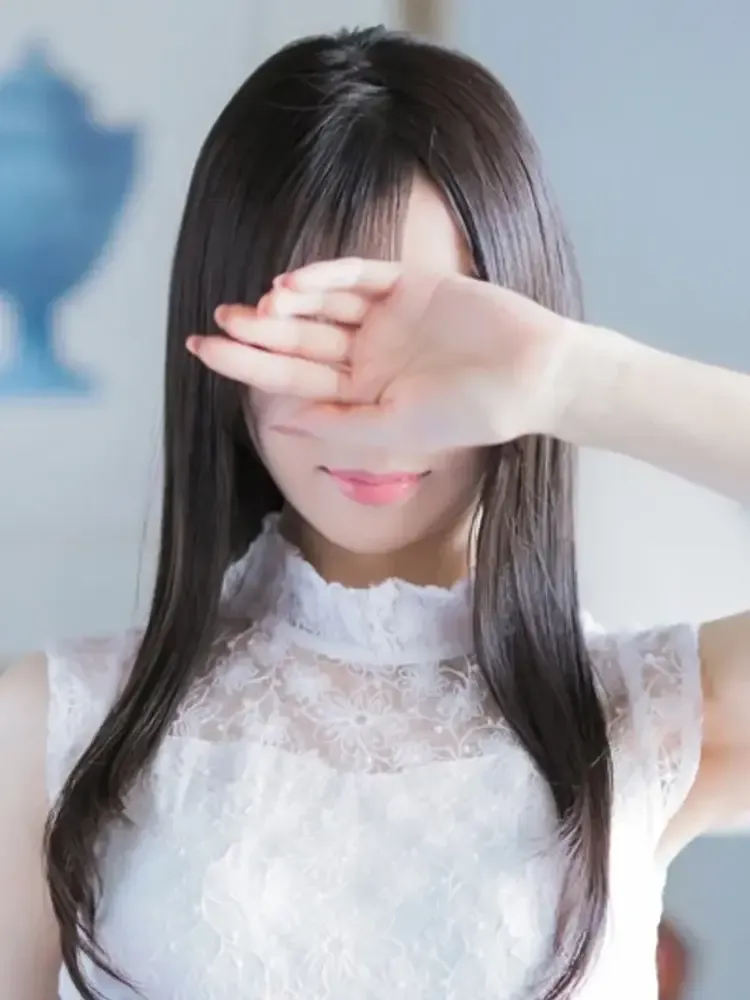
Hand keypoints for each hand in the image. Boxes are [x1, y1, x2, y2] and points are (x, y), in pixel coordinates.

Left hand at [188, 258, 584, 449]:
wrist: (536, 376)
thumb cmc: (471, 413)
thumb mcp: (396, 430)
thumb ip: (337, 425)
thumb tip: (277, 424)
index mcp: (360, 394)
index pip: (292, 378)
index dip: (247, 365)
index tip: (204, 353)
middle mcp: (366, 355)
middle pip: (299, 340)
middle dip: (258, 333)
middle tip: (216, 323)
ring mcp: (386, 318)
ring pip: (323, 305)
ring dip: (289, 305)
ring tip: (255, 307)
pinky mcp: (408, 284)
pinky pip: (359, 276)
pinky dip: (327, 277)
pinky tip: (294, 283)